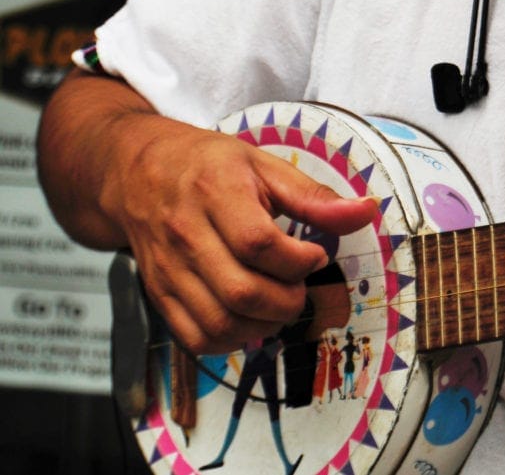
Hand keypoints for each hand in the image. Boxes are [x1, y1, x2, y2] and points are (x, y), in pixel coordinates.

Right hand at [101, 112, 375, 353]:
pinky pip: (197, 338)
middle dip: (288, 300)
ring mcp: (168, 270)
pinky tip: (252, 318)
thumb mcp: (264, 165)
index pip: (260, 244)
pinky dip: (233, 339)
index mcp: (215, 193)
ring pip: (220, 323)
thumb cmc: (209, 165)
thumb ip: (315, 196)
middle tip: (301, 285)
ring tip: (280, 302)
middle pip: (242, 292)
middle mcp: (185, 235)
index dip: (299, 261)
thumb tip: (367, 211)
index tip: (315, 255)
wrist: (137, 172)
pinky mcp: (158, 294)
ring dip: (265, 325)